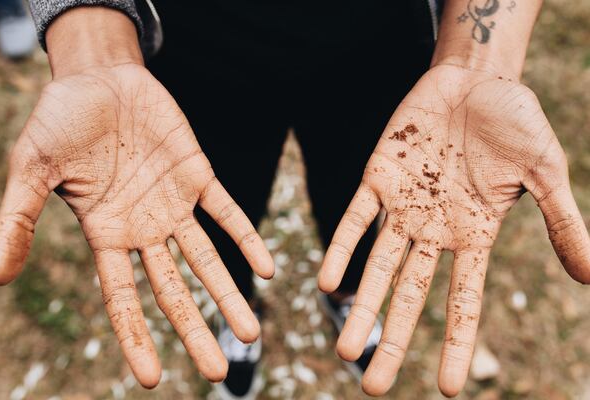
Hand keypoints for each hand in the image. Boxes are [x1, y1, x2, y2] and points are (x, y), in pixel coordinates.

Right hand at [0, 62, 273, 386]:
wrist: (98, 77)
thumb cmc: (60, 121)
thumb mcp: (33, 169)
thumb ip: (19, 219)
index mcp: (106, 234)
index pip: (123, 298)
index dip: (136, 337)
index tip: (152, 379)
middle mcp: (144, 228)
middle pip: (174, 290)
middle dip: (196, 328)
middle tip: (219, 370)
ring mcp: (174, 204)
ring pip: (207, 258)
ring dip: (230, 293)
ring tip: (252, 331)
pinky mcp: (199, 175)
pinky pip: (227, 212)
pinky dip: (246, 238)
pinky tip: (267, 268)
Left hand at [318, 64, 589, 396]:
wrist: (476, 79)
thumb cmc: (514, 123)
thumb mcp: (546, 173)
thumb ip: (563, 221)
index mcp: (474, 234)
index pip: (464, 300)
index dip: (457, 344)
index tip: (449, 389)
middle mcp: (434, 229)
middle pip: (411, 295)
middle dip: (393, 338)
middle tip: (372, 386)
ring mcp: (404, 206)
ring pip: (379, 265)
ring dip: (363, 305)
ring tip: (345, 348)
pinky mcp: (378, 177)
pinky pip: (356, 219)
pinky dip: (342, 249)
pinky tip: (327, 281)